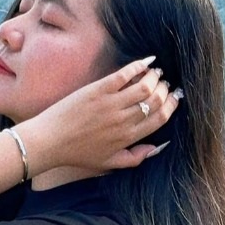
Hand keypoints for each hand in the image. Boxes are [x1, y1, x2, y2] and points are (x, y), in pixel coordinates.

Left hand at [16, 57, 179, 172]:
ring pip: (145, 86)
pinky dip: (138, 66)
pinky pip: (124, 74)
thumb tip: (157, 147)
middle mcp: (124, 120)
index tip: (174, 97)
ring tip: (156, 72)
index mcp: (128, 137)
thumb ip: (135, 158)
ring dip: (155, 76)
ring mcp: (111, 104)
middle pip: (156, 100)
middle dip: (165, 89)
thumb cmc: (77, 153)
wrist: (49, 141)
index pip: (160, 118)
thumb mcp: (108, 163)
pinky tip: (146, 61)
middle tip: (164, 83)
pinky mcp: (97, 90)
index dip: (171, 105)